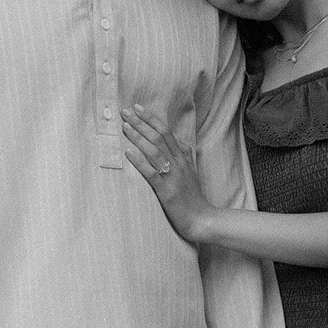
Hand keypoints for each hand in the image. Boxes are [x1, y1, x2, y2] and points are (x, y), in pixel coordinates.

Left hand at [121, 104, 211, 241]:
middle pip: (159, 137)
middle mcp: (178, 163)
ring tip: (124, 127)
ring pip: (154, 151)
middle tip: (125, 111)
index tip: (138, 108)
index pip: (166, 132)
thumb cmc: (192, 197)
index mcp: (182, 158)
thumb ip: (183, 155)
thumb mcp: (190, 172)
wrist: (202, 219)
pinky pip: (151, 173)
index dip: (152, 118)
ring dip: (138, 137)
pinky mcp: (166, 191)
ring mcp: (172, 177)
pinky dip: (139, 161)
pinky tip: (128, 153)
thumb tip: (177, 141)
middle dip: (141, 123)